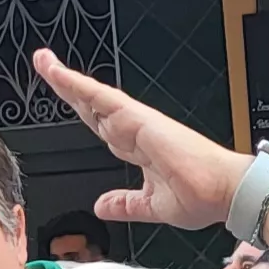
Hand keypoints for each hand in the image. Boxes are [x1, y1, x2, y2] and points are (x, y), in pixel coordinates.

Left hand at [32, 49, 246, 231]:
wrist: (224, 193)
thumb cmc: (202, 196)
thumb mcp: (152, 206)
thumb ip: (126, 204)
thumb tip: (103, 206)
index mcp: (139, 148)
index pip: (102, 125)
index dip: (83, 111)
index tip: (66, 99)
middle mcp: (136, 131)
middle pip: (93, 105)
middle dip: (68, 88)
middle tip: (46, 66)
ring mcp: (137, 122)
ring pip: (94, 97)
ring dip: (67, 80)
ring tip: (45, 62)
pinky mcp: (139, 119)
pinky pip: (103, 98)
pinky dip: (80, 86)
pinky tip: (61, 76)